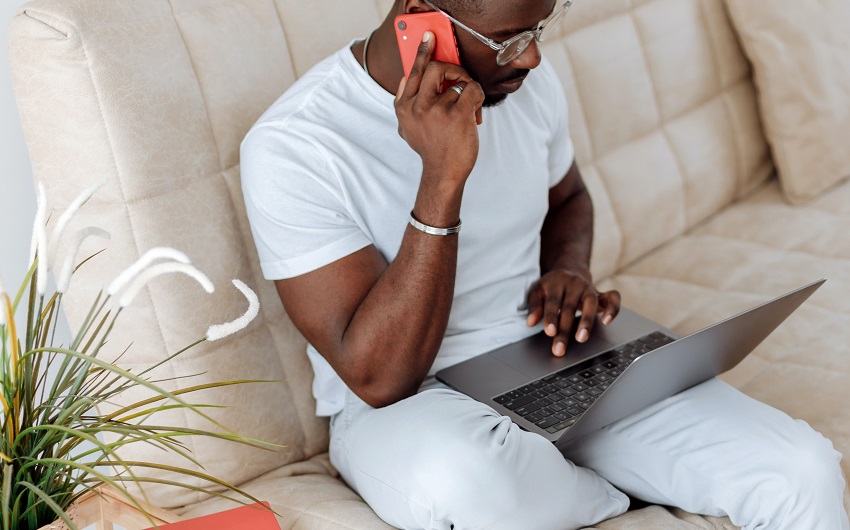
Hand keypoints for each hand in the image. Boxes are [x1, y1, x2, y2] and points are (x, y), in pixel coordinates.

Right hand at [394, 32, 484, 187]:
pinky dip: (478, 99)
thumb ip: (406, 104)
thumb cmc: (431, 149)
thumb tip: (407, 77)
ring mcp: (436, 110)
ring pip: (459, 81)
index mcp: (404, 107)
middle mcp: (416, 106)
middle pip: (435, 67)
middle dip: (453, 70)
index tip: (429, 38)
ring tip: (468, 111)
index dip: (422, 53)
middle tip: (460, 79)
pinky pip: (472, 90)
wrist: (443, 174)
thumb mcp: (407, 128)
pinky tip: (475, 114)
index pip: (412, 72)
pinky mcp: (456, 114)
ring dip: (468, 93)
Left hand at [526, 269, 620, 356]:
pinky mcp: (601, 293)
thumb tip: (530, 322)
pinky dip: (612, 308)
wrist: (568, 271)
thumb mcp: (537, 292)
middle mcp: (573, 283)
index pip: (552, 302)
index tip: (549, 332)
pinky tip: (607, 321)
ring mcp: (589, 287)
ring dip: (586, 321)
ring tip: (581, 338)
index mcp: (555, 283)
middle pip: (569, 307)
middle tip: (559, 348)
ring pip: (591, 302)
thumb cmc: (550, 287)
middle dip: (564, 329)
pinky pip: (612, 298)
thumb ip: (534, 306)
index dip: (551, 317)